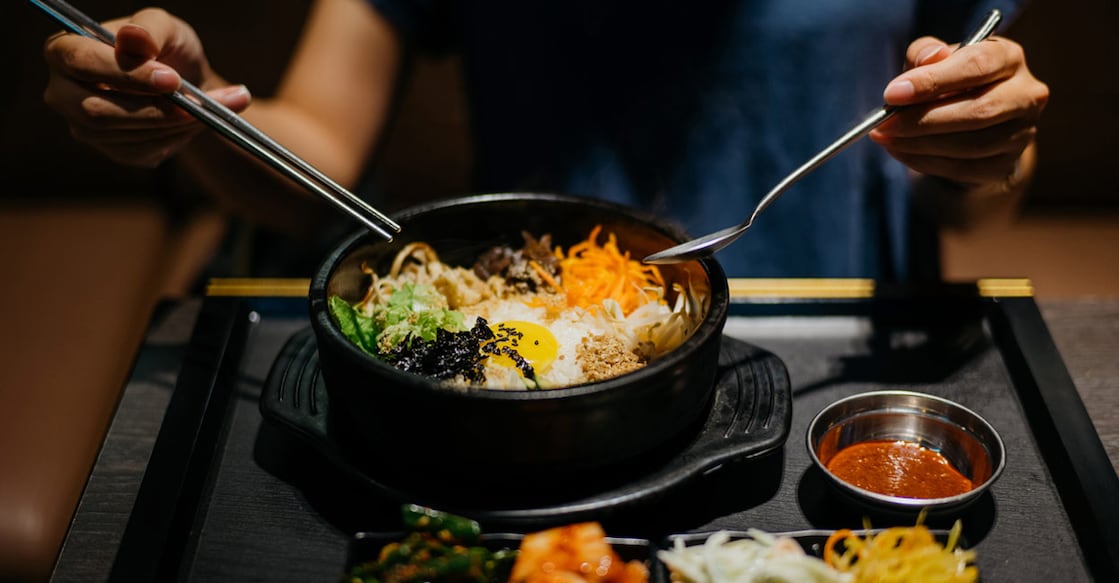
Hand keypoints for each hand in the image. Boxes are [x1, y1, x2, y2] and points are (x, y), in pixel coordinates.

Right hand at [42, 8, 250, 167]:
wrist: (188, 85)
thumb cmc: (168, 49)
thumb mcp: (165, 28)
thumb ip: (150, 30)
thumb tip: (133, 38)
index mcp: (64, 50)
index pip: (80, 61)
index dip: (127, 74)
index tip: (172, 80)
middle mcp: (63, 92)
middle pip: (96, 110)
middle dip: (153, 109)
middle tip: (195, 104)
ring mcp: (85, 126)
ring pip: (124, 134)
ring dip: (172, 123)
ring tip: (205, 108)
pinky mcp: (113, 150)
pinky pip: (142, 151)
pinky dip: (175, 137)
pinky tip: (194, 122)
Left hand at [870, 34, 1048, 192]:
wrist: (969, 122)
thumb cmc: (949, 81)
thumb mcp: (934, 60)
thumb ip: (925, 53)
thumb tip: (927, 58)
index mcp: (1009, 58)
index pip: (977, 65)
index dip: (933, 80)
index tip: (893, 94)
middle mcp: (1026, 94)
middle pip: (978, 110)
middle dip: (923, 119)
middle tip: (884, 123)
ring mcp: (1021, 133)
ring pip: (970, 145)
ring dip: (919, 143)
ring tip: (886, 136)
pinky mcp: (1005, 164)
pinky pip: (961, 168)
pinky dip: (923, 161)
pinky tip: (899, 151)